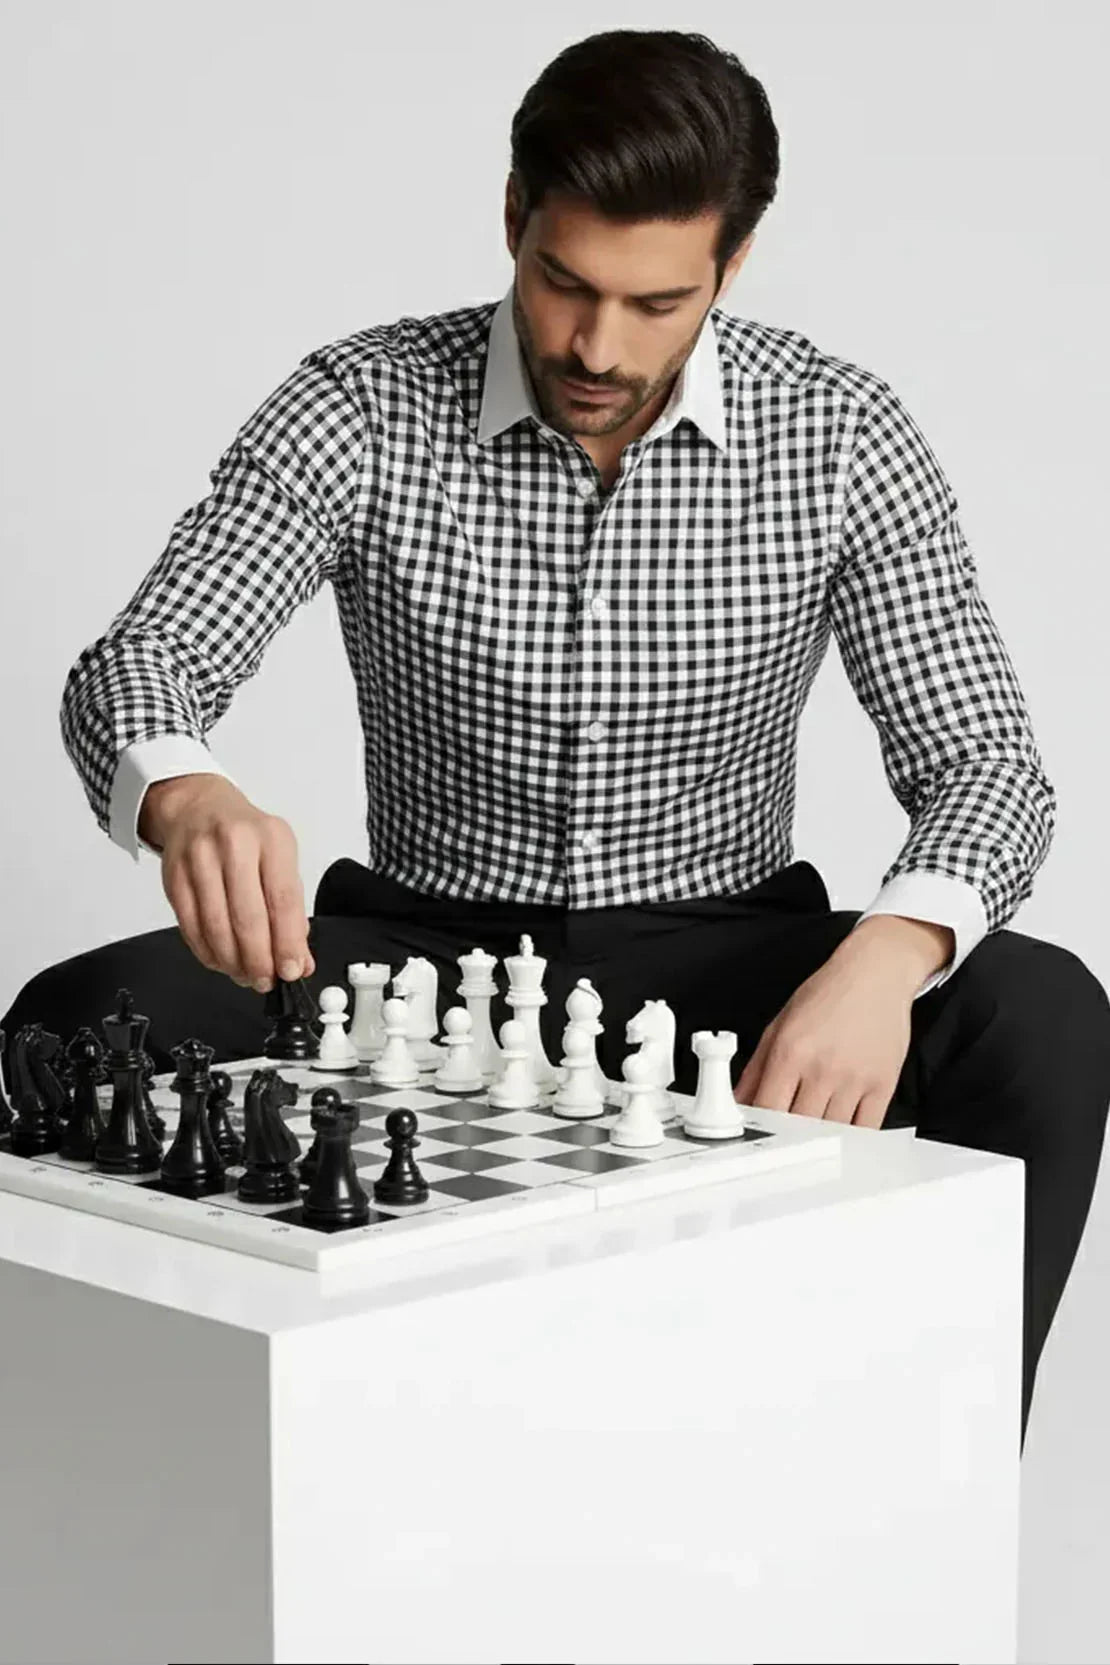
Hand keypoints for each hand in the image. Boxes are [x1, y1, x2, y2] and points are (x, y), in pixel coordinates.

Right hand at [142, 775, 314, 991]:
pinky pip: (191, 927)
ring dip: (233, 962)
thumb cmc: (245, 835)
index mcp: (270, 839)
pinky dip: (208, 952)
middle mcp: (234, 845)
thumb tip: (298, 959)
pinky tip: (222, 960)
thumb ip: (292, 909)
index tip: (291, 969)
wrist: (198, 807)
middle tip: (267, 979)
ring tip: (246, 974)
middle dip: (259, 959)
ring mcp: (199, 860)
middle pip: (248, 917)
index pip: (282, 899)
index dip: (287, 942)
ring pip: (216, 927)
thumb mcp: (280, 858)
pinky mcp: (174, 878)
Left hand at [731, 950, 913, 1128]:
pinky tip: (841, 1134)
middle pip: (799, 1128)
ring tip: (811, 1133)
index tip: (755, 1135)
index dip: (757, 1129)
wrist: (876, 973)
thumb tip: (739, 1102)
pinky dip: (850, 1138)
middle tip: (782, 1140)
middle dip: (787, 1138)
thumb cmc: (828, 994)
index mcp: (791, 1051)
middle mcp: (822, 1067)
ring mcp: (854, 1079)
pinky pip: (865, 1129)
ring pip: (831, 1133)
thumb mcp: (779, 1024)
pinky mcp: (883, 1084)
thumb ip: (755, 1068)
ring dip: (818, 1139)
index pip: (767, 1109)